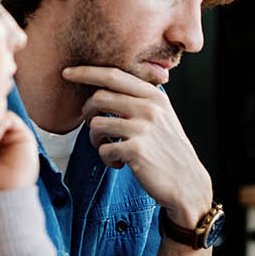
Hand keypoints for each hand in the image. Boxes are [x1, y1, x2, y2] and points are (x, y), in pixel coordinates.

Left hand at [64, 66, 213, 224]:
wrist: (187, 183)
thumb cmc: (170, 150)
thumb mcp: (163, 116)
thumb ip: (141, 99)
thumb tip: (108, 85)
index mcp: (154, 96)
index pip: (113, 75)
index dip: (86, 72)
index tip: (67, 72)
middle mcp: (149, 108)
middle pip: (99, 97)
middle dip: (87, 112)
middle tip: (94, 127)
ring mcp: (142, 128)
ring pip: (96, 124)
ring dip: (94, 139)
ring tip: (108, 147)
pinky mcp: (135, 150)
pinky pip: (103, 149)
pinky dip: (106, 158)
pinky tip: (119, 164)